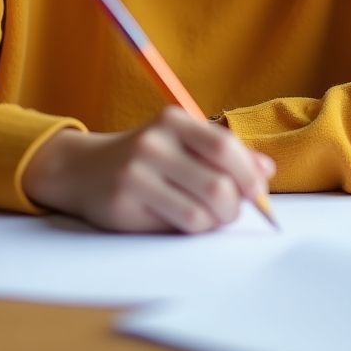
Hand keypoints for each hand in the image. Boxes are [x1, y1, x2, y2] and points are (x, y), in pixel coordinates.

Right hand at [22, 106, 275, 233]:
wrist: (84, 169)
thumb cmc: (146, 157)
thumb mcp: (182, 142)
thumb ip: (224, 153)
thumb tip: (266, 170)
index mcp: (173, 120)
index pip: (224, 146)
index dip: (247, 173)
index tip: (256, 191)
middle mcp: (153, 142)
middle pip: (218, 185)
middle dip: (234, 207)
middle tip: (230, 211)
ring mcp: (136, 173)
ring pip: (200, 213)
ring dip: (214, 223)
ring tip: (207, 217)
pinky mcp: (124, 204)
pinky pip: (176, 227)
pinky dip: (191, 230)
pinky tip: (182, 220)